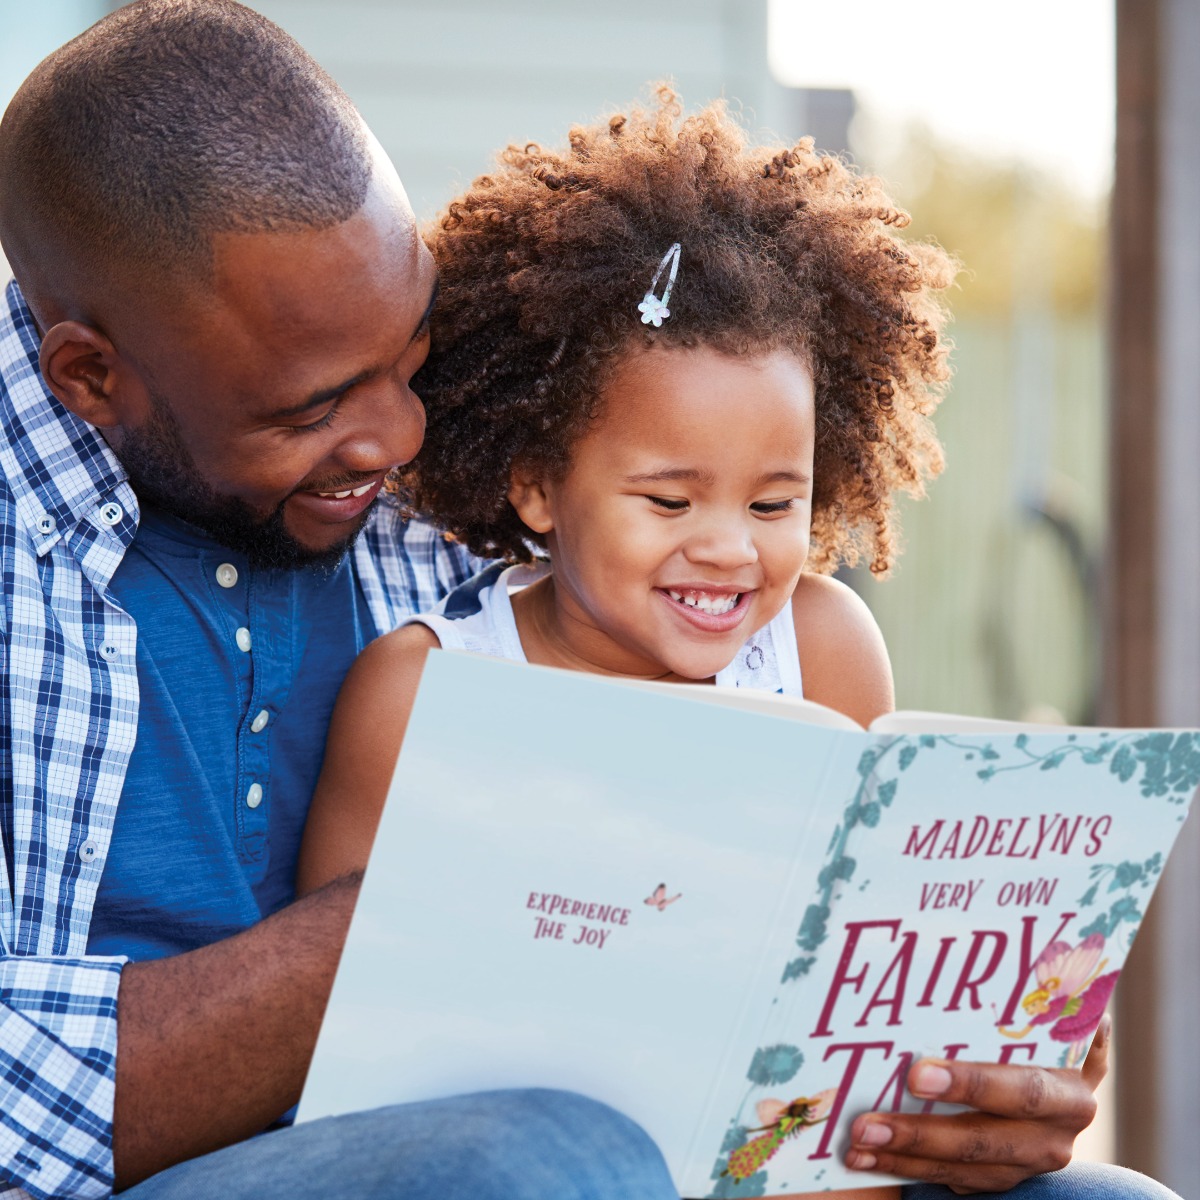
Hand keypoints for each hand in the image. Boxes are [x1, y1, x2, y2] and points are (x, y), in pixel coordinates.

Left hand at [844, 1014, 1109, 1192]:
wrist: (1070, 1084)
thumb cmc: (1046, 1030)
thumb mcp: (1052, 1015)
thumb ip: (1038, 994)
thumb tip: (1031, 941)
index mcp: (1070, 1089)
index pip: (1020, 1090)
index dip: (971, 1085)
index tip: (916, 1074)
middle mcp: (1056, 1134)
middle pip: (984, 1139)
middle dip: (921, 1133)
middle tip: (867, 1123)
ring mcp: (1030, 1163)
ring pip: (963, 1168)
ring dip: (904, 1157)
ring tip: (857, 1142)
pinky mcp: (1004, 1179)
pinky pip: (954, 1181)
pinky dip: (907, 1169)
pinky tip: (865, 1158)